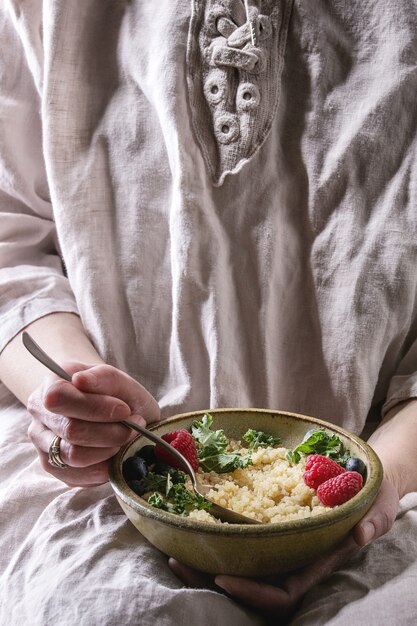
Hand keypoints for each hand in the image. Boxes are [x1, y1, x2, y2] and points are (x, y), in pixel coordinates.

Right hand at [27, 363, 159, 485]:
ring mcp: (43, 443)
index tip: (125, 410)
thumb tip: (80, 380)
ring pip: (74, 456)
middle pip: (71, 430)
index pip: (59, 398)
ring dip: (110, 450)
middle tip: (136, 426)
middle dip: (111, 431)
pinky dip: (104, 468)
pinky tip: (117, 454)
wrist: (114, 412)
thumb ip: (103, 377)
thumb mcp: (119, 380)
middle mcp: (40, 415)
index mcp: (51, 384)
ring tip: (128, 438)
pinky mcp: (53, 467)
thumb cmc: (115, 394)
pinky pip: (78, 476)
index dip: (95, 407)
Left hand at [169, 477, 398, 621]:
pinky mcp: (270, 528)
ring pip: (242, 566)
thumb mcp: (380, 504)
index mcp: (317, 561)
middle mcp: (295, 558)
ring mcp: (281, 545)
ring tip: (174, 550)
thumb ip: (375, 520)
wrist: (366, 482)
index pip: (284, 591)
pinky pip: (243, 542)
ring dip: (207, 564)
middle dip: (215, 580)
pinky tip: (193, 525)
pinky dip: (217, 539)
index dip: (254, 591)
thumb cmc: (373, 496)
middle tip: (180, 561)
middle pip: (252, 585)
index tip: (224, 577)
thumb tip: (361, 534)